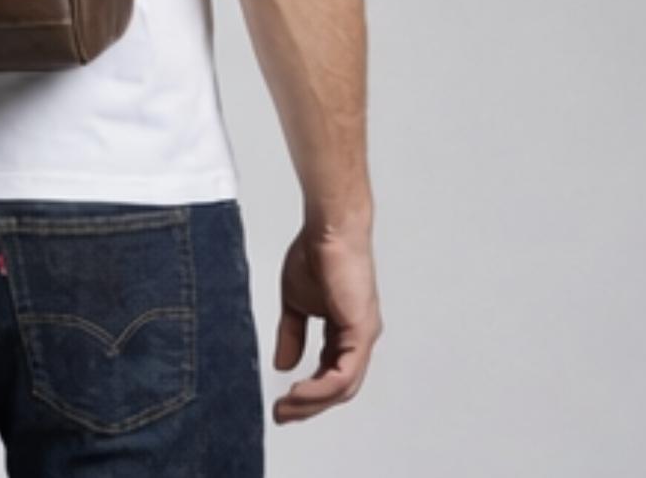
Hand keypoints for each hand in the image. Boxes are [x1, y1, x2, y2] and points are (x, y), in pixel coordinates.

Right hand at [272, 222, 380, 422]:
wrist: (328, 229)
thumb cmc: (316, 253)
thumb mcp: (295, 302)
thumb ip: (292, 334)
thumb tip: (284, 364)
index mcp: (344, 331)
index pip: (328, 373)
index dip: (307, 391)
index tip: (282, 402)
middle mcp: (358, 338)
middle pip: (338, 387)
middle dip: (308, 405)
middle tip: (282, 415)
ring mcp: (363, 336)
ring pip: (342, 387)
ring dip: (313, 402)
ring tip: (287, 407)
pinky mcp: (361, 332)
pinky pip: (344, 373)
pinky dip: (321, 387)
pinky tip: (300, 391)